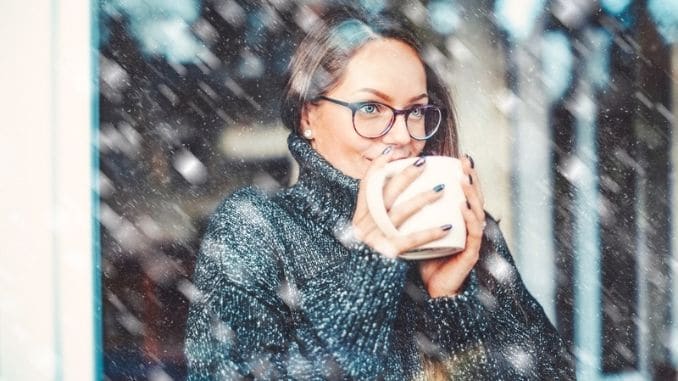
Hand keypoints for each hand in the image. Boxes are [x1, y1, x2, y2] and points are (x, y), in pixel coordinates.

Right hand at [351, 148, 452, 257]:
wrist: (364, 288)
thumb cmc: (370, 258)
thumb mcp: (366, 233)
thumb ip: (374, 215)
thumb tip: (387, 191)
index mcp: (359, 217)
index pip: (366, 186)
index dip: (377, 168)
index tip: (392, 154)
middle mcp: (364, 226)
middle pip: (386, 193)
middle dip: (406, 175)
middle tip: (424, 163)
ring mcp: (375, 239)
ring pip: (400, 212)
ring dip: (423, 198)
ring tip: (442, 190)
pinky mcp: (387, 254)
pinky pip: (411, 240)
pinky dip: (430, 232)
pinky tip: (447, 227)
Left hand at [419, 154, 485, 297]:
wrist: (431, 289)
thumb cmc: (424, 258)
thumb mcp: (416, 229)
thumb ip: (411, 212)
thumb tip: (390, 189)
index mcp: (458, 219)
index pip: (464, 192)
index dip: (465, 174)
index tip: (459, 156)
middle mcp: (468, 226)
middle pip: (475, 197)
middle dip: (472, 177)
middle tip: (466, 160)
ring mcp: (471, 239)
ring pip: (477, 212)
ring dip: (472, 194)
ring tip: (464, 180)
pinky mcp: (470, 253)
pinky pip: (473, 233)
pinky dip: (470, 219)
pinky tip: (465, 208)